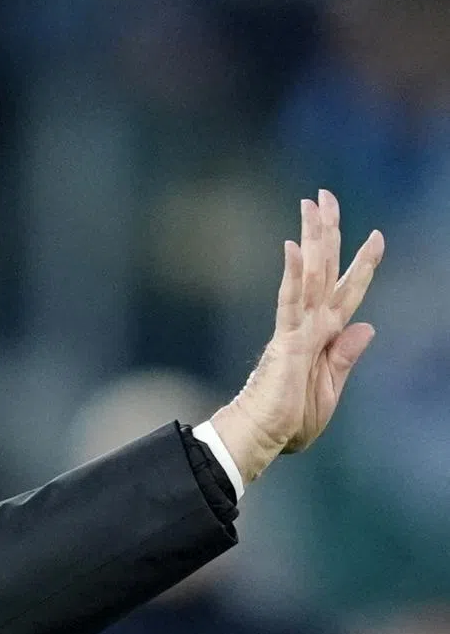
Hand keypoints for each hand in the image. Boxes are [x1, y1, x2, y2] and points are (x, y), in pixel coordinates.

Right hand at [212, 190, 384, 484]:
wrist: (259, 438)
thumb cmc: (287, 423)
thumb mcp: (329, 390)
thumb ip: (345, 357)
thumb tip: (367, 325)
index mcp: (324, 338)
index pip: (347, 292)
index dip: (363, 264)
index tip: (376, 234)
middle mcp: (311, 326)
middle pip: (325, 270)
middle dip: (328, 231)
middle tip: (324, 195)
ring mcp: (296, 330)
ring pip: (310, 275)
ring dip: (313, 238)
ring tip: (311, 204)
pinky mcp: (284, 342)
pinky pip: (290, 302)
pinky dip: (293, 274)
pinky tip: (293, 246)